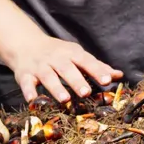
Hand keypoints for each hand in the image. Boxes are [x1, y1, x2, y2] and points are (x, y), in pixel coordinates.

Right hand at [0, 30, 120, 104]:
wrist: (26, 44)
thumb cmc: (58, 53)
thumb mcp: (77, 55)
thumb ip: (97, 66)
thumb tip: (119, 75)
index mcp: (71, 54)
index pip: (86, 61)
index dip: (96, 70)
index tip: (107, 80)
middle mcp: (56, 59)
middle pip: (67, 69)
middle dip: (76, 80)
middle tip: (86, 93)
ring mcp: (40, 66)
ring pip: (48, 76)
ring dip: (56, 87)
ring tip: (65, 99)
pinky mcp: (24, 74)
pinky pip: (27, 83)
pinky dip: (29, 91)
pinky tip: (33, 100)